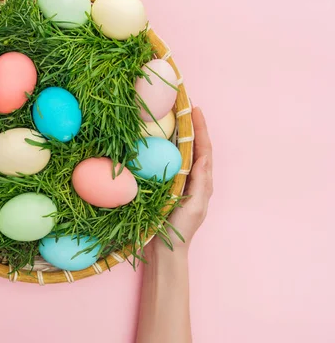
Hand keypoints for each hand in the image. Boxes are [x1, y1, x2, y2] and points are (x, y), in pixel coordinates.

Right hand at [153, 107, 213, 253]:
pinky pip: (165, 162)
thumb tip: (204, 156)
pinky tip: (154, 140)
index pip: (203, 149)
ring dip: (177, 134)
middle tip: (182, 106)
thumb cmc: (180, 231)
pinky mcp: (164, 186)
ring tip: (170, 116)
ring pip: (179, 152)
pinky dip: (163, 148)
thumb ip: (201, 183)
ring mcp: (178, 182)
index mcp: (202, 182)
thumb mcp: (194, 207)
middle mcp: (192, 178)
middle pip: (193, 146)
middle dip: (190, 126)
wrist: (164, 251)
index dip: (201, 128)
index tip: (195, 109)